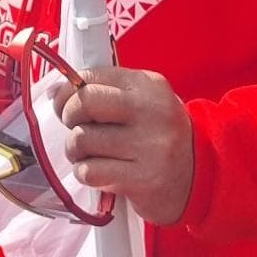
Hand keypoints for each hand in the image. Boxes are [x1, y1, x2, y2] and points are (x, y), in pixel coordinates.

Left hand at [56, 66, 194, 224]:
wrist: (202, 178)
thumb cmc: (162, 137)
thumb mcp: (144, 104)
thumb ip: (105, 93)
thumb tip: (55, 91)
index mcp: (149, 86)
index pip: (92, 76)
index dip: (68, 90)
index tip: (63, 102)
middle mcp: (151, 112)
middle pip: (84, 102)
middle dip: (68, 116)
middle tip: (76, 127)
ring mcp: (148, 147)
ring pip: (82, 140)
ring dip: (76, 150)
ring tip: (92, 154)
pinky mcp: (142, 179)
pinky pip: (90, 171)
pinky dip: (86, 173)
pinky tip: (102, 173)